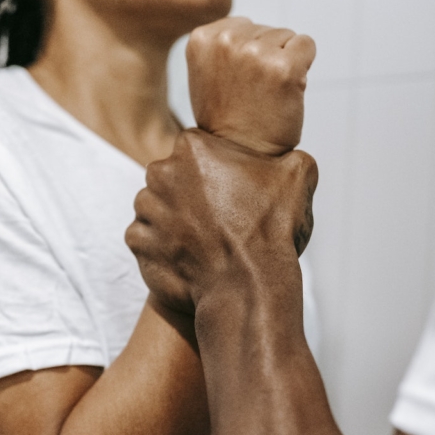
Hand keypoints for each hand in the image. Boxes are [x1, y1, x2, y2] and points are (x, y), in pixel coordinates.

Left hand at [125, 130, 317, 313]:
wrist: (248, 285)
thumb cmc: (272, 230)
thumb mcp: (297, 174)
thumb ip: (287, 154)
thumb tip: (288, 155)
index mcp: (192, 149)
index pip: (195, 149)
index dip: (214, 169)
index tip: (229, 189)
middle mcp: (161, 173)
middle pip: (170, 176)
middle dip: (188, 192)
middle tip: (217, 217)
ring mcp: (146, 209)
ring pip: (155, 207)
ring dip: (172, 219)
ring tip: (202, 239)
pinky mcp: (137, 242)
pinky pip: (145, 237)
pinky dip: (160, 247)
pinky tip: (186, 256)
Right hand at [187, 17, 315, 156]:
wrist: (240, 156)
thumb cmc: (227, 118)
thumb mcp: (207, 74)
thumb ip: (222, 46)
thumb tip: (247, 27)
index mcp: (201, 39)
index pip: (242, 25)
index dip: (244, 54)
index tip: (235, 82)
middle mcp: (226, 41)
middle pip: (265, 29)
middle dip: (265, 57)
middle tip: (251, 93)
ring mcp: (255, 53)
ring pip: (286, 37)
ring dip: (281, 63)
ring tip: (265, 95)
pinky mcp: (285, 67)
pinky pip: (306, 45)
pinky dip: (302, 67)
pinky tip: (284, 91)